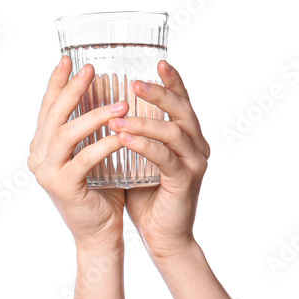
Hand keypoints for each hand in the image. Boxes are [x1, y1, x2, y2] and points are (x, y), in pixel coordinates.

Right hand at [28, 57, 130, 249]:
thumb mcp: (94, 153)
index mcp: (42, 147)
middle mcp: (37, 157)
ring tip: (119, 103)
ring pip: (66, 134)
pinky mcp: (63, 187)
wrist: (99, 234)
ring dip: (93, 115)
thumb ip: (91, 130)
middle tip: (90, 69)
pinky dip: (103, 144)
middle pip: (53, 115)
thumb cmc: (102, 192)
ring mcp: (46, 173)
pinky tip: (121, 134)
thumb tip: (108, 91)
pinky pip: (83, 159)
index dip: (57, 83)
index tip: (69, 59)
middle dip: (72, 89)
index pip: (47, 108)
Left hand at [112, 60, 210, 259]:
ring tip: (116, 116)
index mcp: (186, 136)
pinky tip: (124, 138)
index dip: (172, 81)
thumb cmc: (146, 196)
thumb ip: (131, 134)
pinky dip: (144, 146)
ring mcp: (193, 163)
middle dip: (158, 93)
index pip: (181, 101)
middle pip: (182, 110)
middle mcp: (196, 145)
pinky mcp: (184, 182)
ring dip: (143, 121)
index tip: (158, 61)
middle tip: (134, 83)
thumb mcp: (136, 158)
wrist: (162, 236)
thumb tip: (103, 108)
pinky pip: (165, 158)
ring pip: (173, 132)